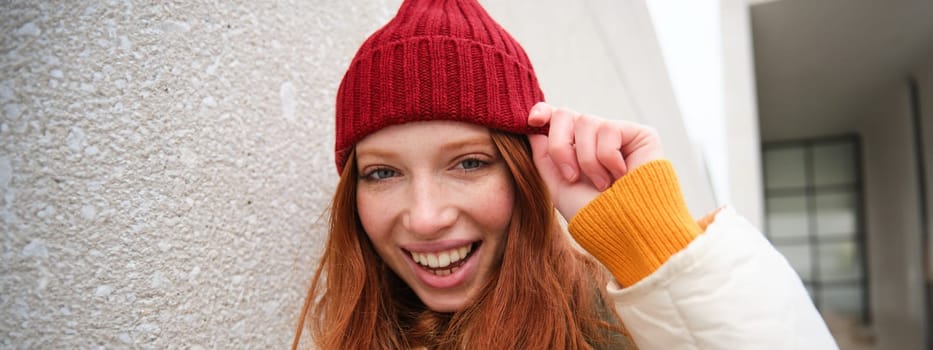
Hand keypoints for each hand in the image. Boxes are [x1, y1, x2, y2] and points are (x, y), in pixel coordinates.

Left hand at [527, 102, 664, 220]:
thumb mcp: (559, 186)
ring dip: (587, 159)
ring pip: (586, 121)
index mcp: (576, 148)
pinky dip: (608, 157)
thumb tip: (534, 130)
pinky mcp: (640, 134)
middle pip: (566, 115)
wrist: (623, 229)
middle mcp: (596, 138)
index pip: (558, 118)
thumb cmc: (593, 214)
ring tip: (602, 184)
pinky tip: (621, 175)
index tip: (533, 121)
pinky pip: (609, 129)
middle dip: (560, 146)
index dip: (543, 111)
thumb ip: (544, 157)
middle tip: (571, 176)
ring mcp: (618, 135)